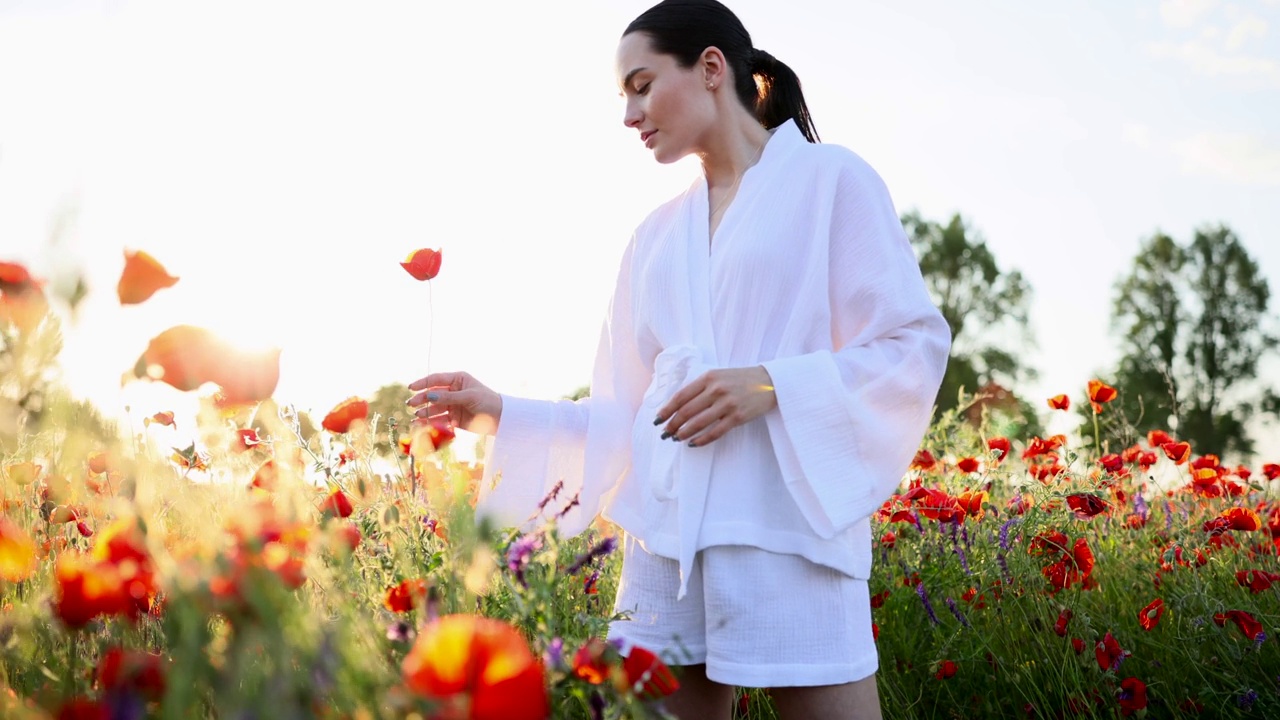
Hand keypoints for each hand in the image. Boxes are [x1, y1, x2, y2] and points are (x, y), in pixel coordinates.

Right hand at [406, 371, 502, 435]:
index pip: (436, 379)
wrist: (500, 419)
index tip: (411, 387)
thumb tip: (429, 396)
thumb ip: (449, 397)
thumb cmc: (488, 402)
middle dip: (422, 399)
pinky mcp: (453, 419)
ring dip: (424, 412)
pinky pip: (439, 419)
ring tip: (416, 416)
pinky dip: (430, 422)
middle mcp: (453, 391)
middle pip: (433, 394)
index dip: (423, 383)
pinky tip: (421, 424)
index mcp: (457, 380)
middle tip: (411, 404)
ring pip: (434, 408)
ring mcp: (452, 405)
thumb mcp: (469, 397)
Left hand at [656, 366, 776, 446]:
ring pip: (698, 423)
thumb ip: (700, 387)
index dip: (667, 410)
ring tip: (676, 438)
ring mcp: (727, 404)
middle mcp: (716, 390)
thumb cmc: (740, 379)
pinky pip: (715, 432)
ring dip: (684, 433)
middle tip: (665, 433)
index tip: (657, 419)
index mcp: (708, 377)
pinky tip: (693, 444)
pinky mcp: (737, 417)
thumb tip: (678, 406)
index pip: (681, 396)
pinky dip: (702, 440)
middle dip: (673, 424)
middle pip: (687, 411)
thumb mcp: (718, 375)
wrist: (770, 382)